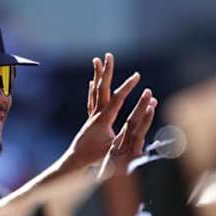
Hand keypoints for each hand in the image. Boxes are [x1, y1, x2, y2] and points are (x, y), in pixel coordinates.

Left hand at [65, 53, 156, 172]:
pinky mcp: (91, 119)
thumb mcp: (112, 149)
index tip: (138, 76)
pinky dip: (93, 89)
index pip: (117, 99)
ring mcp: (92, 115)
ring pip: (96, 91)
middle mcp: (96, 114)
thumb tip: (139, 131)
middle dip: (107, 71)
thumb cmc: (95, 157)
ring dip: (98, 75)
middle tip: (108, 55)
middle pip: (102, 88)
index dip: (127, 87)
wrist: (76, 160)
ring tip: (97, 60)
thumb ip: (125, 138)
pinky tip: (93, 83)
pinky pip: (92, 100)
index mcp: (103, 120)